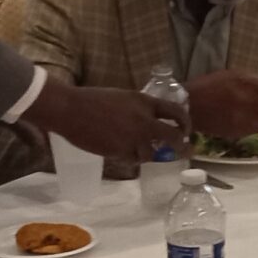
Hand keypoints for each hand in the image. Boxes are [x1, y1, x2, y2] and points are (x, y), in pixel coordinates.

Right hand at [26, 75, 186, 164]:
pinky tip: (120, 152)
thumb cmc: (91, 100)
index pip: (176, 111)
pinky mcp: (121, 150)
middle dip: (180, 145)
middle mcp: (143, 119)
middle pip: (173, 136)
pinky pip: (133, 159)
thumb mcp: (122, 97)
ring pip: (151, 153)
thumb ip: (138, 108)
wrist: (71, 109)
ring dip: (146, 154)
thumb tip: (148, 120)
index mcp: (144, 101)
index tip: (186, 131)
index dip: (185, 122)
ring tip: (134, 150)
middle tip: (181, 150)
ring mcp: (133, 136)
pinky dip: (130, 158)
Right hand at [187, 70, 257, 138]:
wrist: (190, 106)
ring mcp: (247, 120)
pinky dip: (257, 124)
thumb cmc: (210, 85)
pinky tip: (249, 118)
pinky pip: (257, 130)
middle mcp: (252, 103)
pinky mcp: (240, 132)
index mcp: (250, 85)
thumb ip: (256, 80)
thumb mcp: (234, 75)